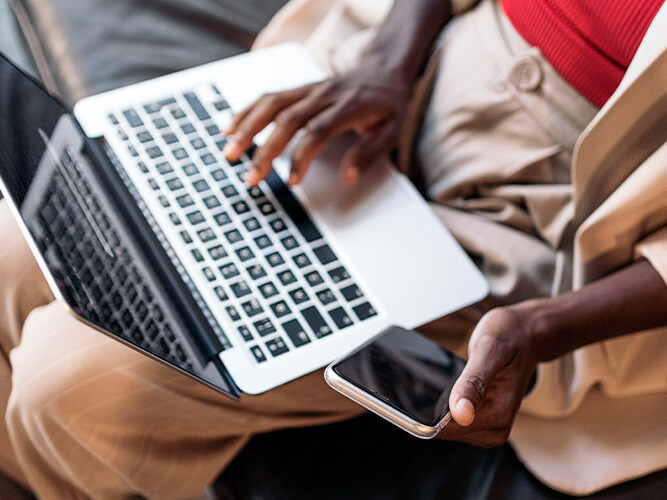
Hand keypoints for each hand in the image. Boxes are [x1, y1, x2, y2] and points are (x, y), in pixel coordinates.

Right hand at [223, 66, 409, 185]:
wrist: (385, 68)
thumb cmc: (388, 103)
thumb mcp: (391, 130)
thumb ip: (369, 153)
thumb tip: (348, 178)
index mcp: (347, 107)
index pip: (317, 132)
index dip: (301, 157)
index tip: (292, 181)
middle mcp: (323, 95)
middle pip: (287, 120)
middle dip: (265, 150)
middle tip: (251, 176)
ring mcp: (308, 89)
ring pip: (271, 104)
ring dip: (247, 128)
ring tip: (229, 152)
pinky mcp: (299, 88)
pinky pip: (268, 96)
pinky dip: (247, 110)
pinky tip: (230, 126)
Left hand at [437, 306, 537, 447]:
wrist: (525, 334)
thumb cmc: (510, 337)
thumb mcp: (490, 349)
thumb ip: (474, 382)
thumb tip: (461, 413)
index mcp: (500, 411)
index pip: (452, 429)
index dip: (433, 412)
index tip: (429, 389)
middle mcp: (499, 424)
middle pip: (449, 431)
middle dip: (439, 408)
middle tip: (447, 376)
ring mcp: (491, 424)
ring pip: (450, 428)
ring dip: (443, 406)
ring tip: (454, 379)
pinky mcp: (484, 420)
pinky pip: (455, 422)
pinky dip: (448, 406)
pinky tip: (454, 387)